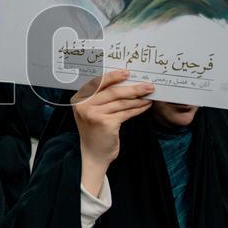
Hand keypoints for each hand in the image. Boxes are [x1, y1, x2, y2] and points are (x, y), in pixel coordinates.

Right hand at [71, 70, 152, 194]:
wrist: (94, 154)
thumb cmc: (95, 131)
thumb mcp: (92, 112)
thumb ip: (101, 98)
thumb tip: (125, 82)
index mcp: (78, 99)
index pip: (97, 83)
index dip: (112, 77)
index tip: (127, 73)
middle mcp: (83, 105)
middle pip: (111, 92)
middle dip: (132, 88)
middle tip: (147, 85)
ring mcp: (93, 114)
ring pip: (120, 102)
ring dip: (137, 99)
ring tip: (149, 96)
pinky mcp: (105, 123)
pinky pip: (125, 113)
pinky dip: (137, 109)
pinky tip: (145, 106)